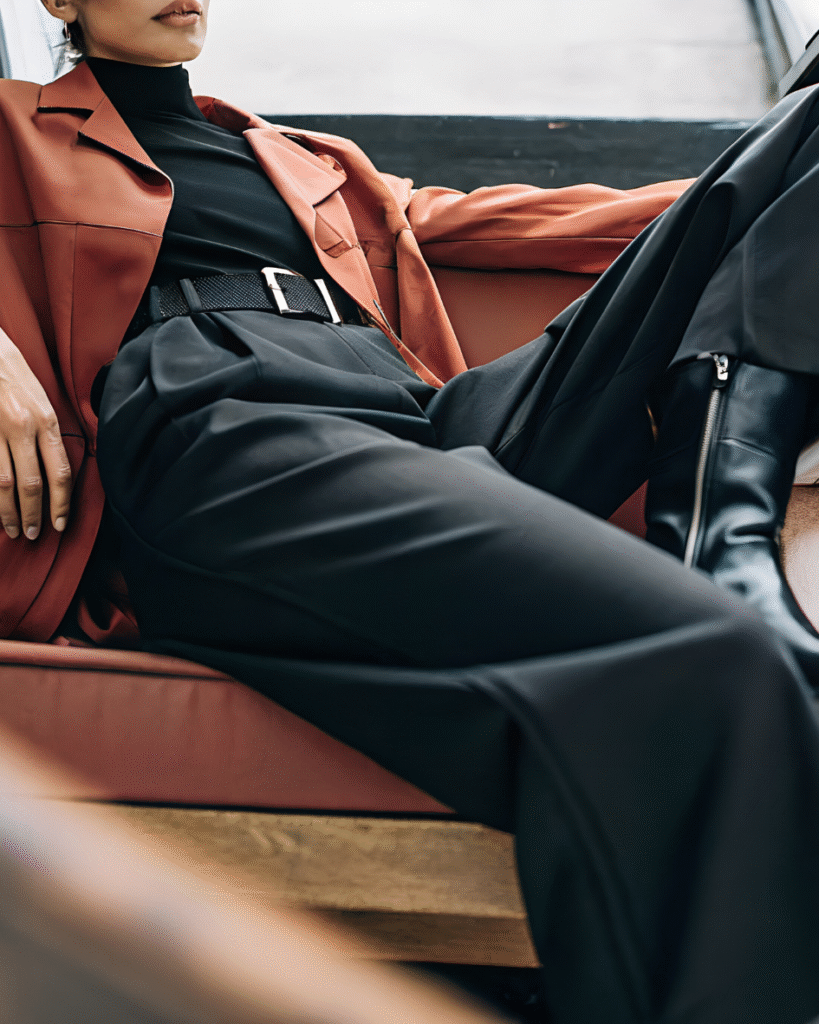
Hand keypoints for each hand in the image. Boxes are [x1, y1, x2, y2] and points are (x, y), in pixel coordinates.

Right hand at [0, 327, 71, 539]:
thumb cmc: (16, 375)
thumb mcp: (44, 401)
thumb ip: (50, 435)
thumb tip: (58, 470)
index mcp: (47, 421)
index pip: (60, 473)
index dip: (61, 503)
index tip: (60, 524)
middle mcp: (23, 427)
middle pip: (31, 484)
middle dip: (33, 515)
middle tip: (31, 535)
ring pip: (3, 484)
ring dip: (8, 511)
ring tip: (11, 529)